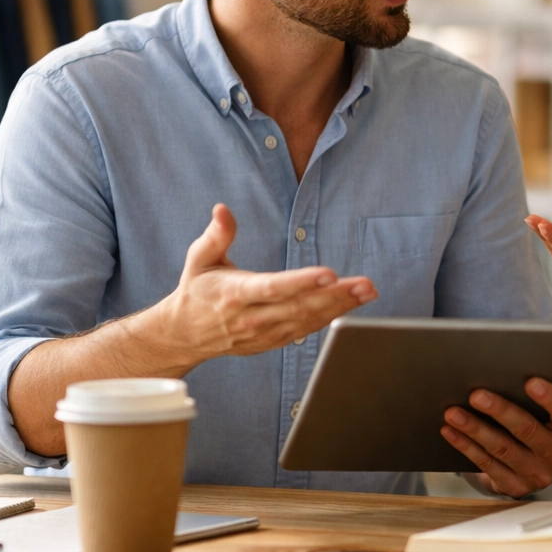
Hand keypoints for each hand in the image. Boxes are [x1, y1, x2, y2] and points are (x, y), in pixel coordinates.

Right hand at [151, 203, 376, 366]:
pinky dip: (330, 318)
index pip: (273, 288)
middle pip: (300, 306)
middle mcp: (253, 317)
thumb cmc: (196, 291)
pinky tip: (351, 306)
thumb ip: (216, 236)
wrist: (184, 334)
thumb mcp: (198, 259)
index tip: (329, 273)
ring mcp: (265, 333)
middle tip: (365, 284)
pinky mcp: (273, 341)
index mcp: (236, 294)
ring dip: (341, 307)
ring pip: (308, 321)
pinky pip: (306, 331)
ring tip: (367, 292)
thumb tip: (222, 209)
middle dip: (336, 295)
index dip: (301, 282)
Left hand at [440, 377, 551, 497]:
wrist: (531, 464)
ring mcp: (538, 476)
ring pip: (502, 449)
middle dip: (500, 411)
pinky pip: (487, 464)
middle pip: (528, 431)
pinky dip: (466, 446)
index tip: (530, 381)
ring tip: (453, 412)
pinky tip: (450, 431)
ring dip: (475, 429)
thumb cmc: (541, 423)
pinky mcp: (514, 487)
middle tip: (476, 395)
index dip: (550, 398)